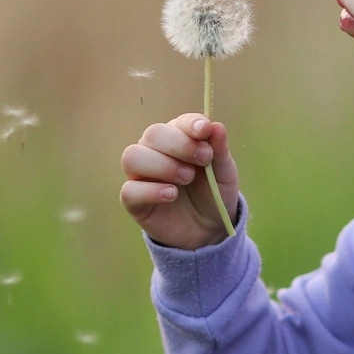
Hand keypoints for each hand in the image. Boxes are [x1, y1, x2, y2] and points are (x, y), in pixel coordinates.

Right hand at [120, 112, 241, 250]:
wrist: (208, 231)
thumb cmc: (214, 194)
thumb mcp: (224, 174)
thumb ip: (219, 151)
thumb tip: (216, 126)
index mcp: (178, 139)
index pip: (177, 123)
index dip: (189, 124)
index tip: (204, 130)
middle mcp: (155, 152)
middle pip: (152, 134)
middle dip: (179, 144)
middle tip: (204, 160)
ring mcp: (141, 176)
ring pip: (133, 157)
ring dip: (162, 165)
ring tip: (187, 178)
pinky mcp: (134, 201)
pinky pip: (129, 190)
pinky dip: (151, 190)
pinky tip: (171, 195)